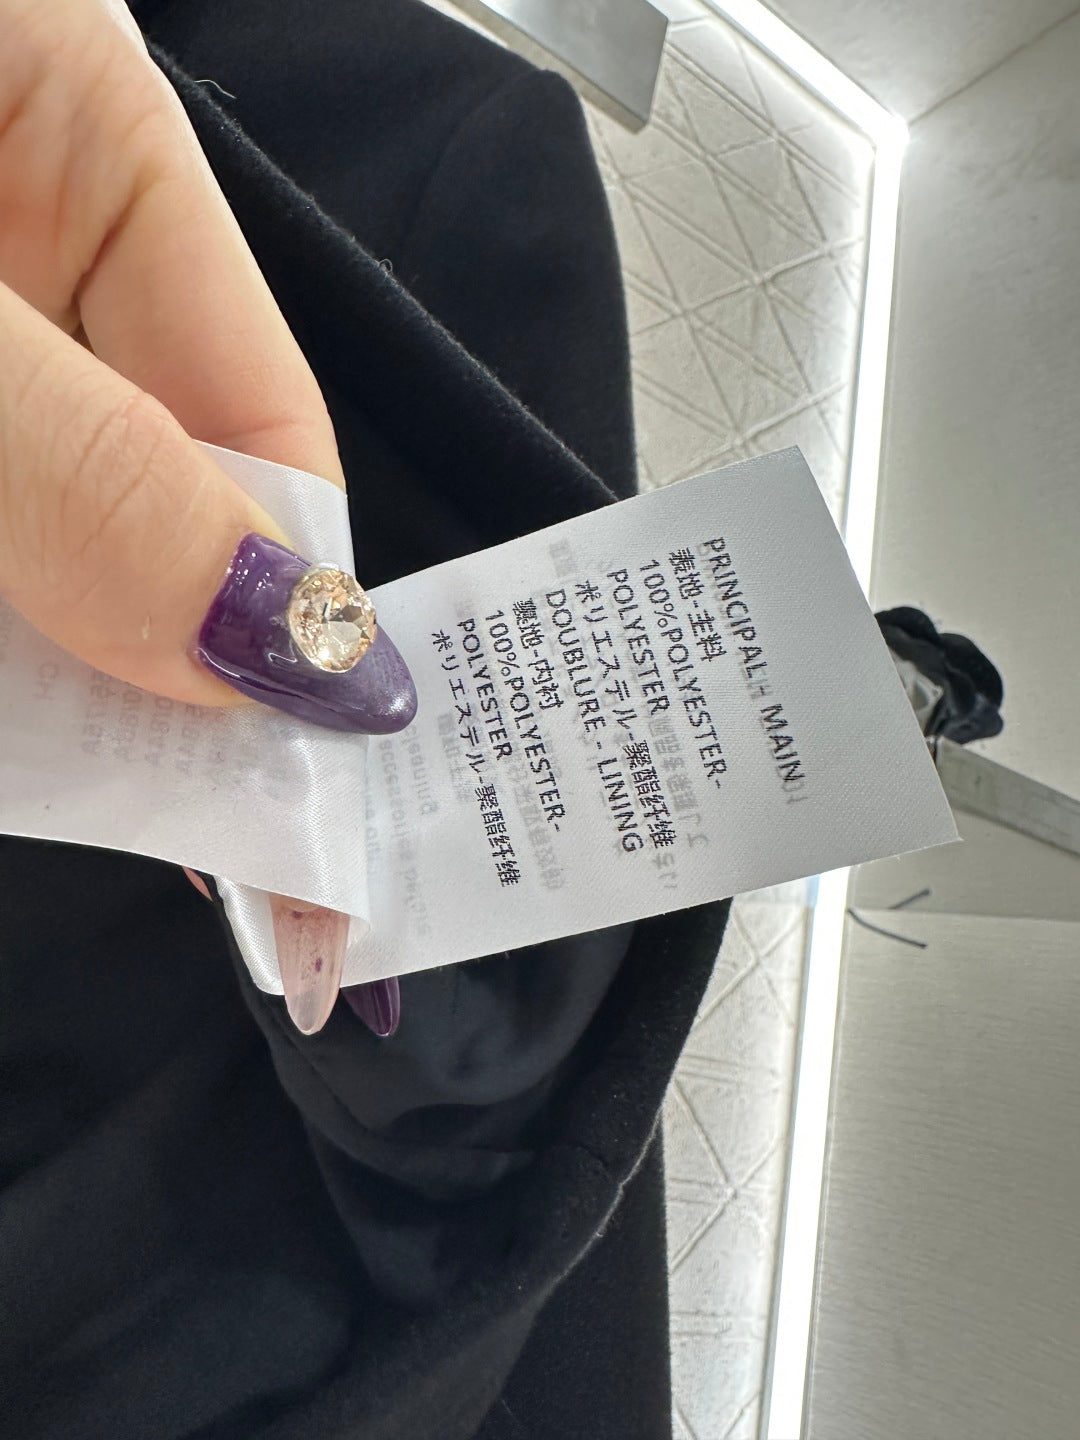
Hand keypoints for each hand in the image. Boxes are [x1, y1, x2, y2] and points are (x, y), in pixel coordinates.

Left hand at [0, 0, 409, 1033]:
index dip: (305, 638)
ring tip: (152, 836)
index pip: (269, 439)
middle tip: (266, 897)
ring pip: (47, 558)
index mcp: (99, 151)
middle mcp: (30, 254)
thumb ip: (91, 473)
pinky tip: (33, 747)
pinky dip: (2, 671)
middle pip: (164, 516)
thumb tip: (309, 654)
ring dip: (71, 701)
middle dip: (195, 699)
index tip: (328, 833)